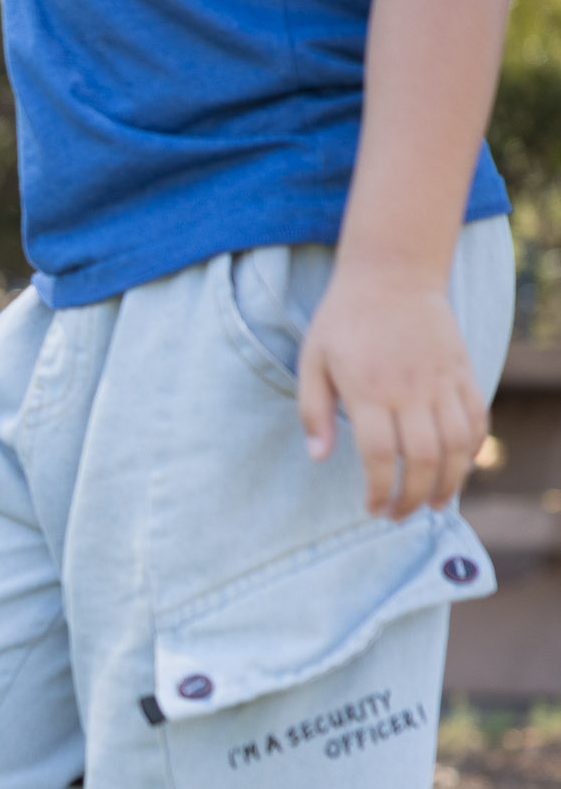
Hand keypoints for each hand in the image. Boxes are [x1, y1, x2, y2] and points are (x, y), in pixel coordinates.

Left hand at [297, 265, 485, 519]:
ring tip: (434, 504)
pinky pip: (477, 417)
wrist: (393, 272)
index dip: (381, 489)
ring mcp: (442, 379)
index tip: (373, 508)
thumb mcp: (311, 361)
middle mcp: (410, 389)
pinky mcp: (463, 370)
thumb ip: (313, 410)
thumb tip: (319, 457)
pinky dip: (473, 448)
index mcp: (369, 390)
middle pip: (424, 457)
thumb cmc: (343, 319)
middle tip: (401, 516)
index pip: (382, 455)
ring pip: (458, 443)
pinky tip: (460, 468)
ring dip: (450, 481)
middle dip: (414, 496)